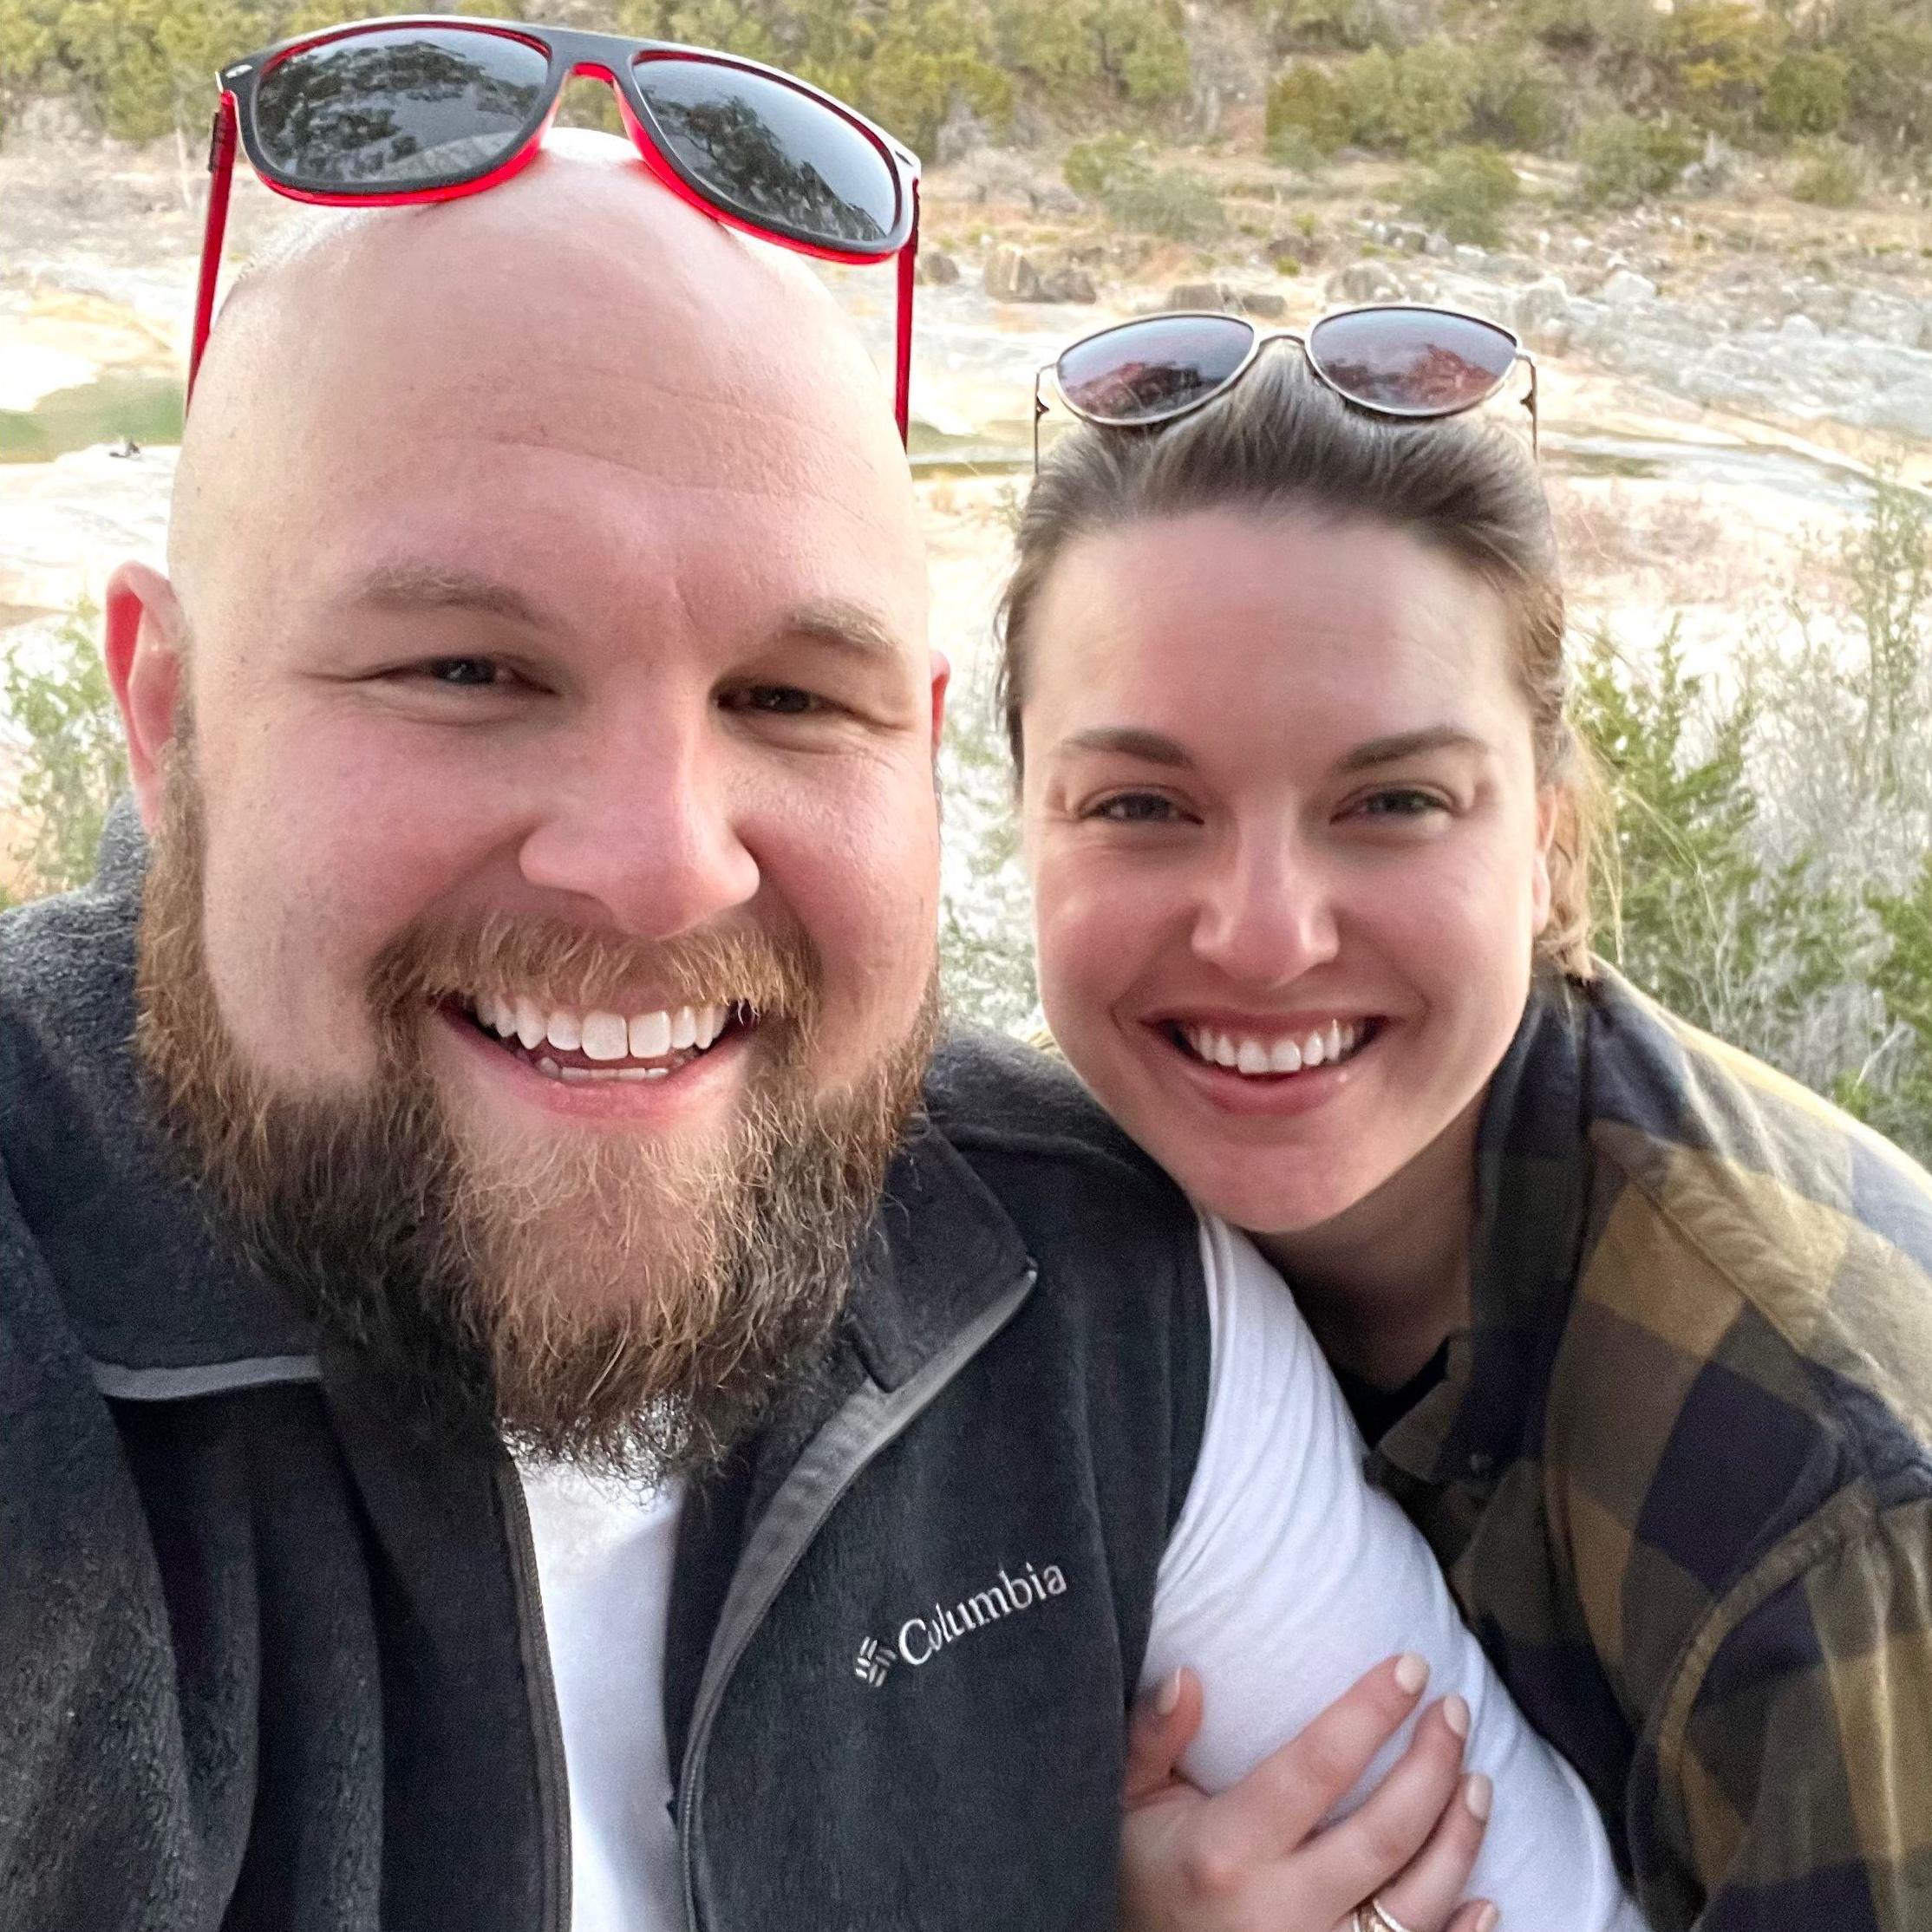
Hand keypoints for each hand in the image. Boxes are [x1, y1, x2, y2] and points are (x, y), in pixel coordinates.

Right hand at [1120, 1656, 1496, 1931]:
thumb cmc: (1141, 1876)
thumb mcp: (1127, 1804)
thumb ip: (1151, 1738)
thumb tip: (1188, 1677)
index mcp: (1226, 1850)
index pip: (1316, 1767)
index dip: (1370, 1712)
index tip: (1410, 1667)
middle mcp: (1278, 1911)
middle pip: (1385, 1832)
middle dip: (1434, 1763)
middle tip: (1456, 1709)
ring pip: (1417, 1902)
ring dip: (1459, 1836)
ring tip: (1477, 1779)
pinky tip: (1485, 1895)